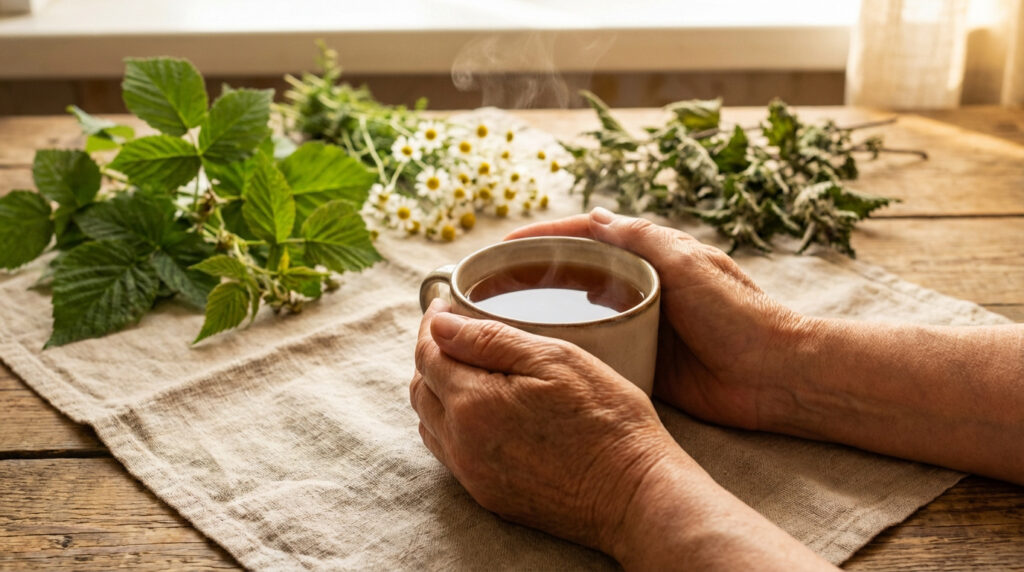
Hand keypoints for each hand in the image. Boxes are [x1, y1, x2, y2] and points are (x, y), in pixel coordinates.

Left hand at [411, 299, 684, 553]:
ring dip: (438, 393)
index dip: (431, 326)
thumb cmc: (606, 420)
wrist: (635, 495)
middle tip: (454, 334)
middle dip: (431, 357)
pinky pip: (450, 455)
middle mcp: (462, 443)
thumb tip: (439, 325)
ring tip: (465, 370)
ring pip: (431, 424)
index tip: (442, 307)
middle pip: (422, 391)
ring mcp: (474, 475)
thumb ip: (489, 339)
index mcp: (472, 403)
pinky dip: (451, 426)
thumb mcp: (555, 360)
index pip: (428, 356)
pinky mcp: (489, 496)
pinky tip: (479, 413)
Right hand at [506, 207, 804, 429]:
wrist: (773, 375)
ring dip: (548, 310)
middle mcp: (643, 284)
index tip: (505, 244)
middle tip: (492, 284)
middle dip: (537, 272)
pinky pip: (599, 346)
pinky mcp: (644, 358)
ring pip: (583, 310)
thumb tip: (596, 215)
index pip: (588, 235)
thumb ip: (644, 238)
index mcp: (654, 255)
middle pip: (579, 271)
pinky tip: (541, 353)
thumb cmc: (737, 314)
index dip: (546, 236)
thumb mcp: (688, 264)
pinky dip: (570, 345)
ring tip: (505, 319)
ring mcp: (642, 322)